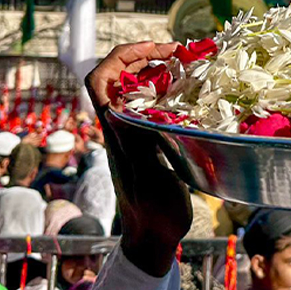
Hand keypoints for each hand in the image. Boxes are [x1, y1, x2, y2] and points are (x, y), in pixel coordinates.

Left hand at [85, 41, 191, 276]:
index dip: (122, 56)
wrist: (153, 238)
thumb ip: (137, 145)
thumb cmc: (153, 212)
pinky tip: (190, 91)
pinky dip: (168, 88)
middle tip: (179, 52)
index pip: (99, 78)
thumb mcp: (148, 179)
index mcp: (115, 129)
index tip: (155, 51)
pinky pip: (152, 102)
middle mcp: (120, 124)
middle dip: (145, 54)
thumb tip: (123, 111)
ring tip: (187, 64)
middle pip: (119, 74)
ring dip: (157, 67)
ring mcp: (133, 131)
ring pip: (135, 85)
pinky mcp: (148, 139)